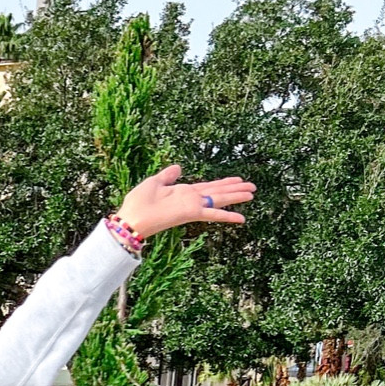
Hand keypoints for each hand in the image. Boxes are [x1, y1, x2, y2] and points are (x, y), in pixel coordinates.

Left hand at [116, 165, 254, 240]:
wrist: (131, 217)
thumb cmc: (138, 202)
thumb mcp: (154, 182)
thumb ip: (168, 175)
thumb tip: (178, 167)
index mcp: (183, 191)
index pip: (208, 186)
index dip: (223, 183)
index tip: (236, 179)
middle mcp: (191, 199)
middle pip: (218, 192)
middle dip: (235, 189)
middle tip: (252, 187)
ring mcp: (192, 206)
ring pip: (220, 199)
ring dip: (236, 196)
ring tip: (252, 194)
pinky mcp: (191, 213)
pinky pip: (213, 213)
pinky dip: (227, 216)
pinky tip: (242, 218)